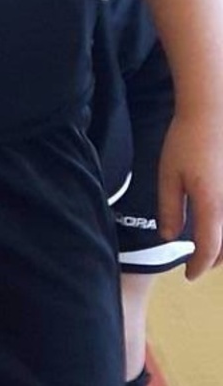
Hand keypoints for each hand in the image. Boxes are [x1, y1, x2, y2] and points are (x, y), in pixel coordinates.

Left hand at [159, 110, 222, 277]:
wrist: (211, 111)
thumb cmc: (186, 140)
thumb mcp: (168, 175)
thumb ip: (170, 209)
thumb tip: (170, 237)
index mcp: (212, 204)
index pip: (210, 249)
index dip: (199, 266)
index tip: (188, 274)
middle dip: (216, 261)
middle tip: (199, 264)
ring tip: (213, 250)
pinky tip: (219, 225)